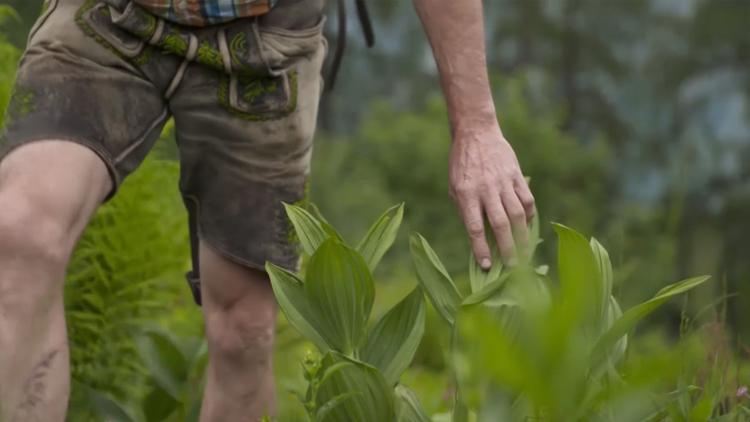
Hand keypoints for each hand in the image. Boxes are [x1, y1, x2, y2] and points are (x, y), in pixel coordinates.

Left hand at [449, 122, 534, 268]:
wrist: (476, 133)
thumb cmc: (461, 165)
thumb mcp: (455, 188)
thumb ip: (467, 211)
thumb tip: (479, 238)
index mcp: (466, 194)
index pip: (474, 227)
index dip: (480, 248)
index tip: (486, 266)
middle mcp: (486, 189)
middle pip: (500, 224)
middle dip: (507, 248)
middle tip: (512, 266)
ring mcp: (503, 181)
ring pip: (517, 213)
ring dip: (522, 236)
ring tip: (525, 253)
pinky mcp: (516, 175)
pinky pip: (526, 199)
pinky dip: (529, 215)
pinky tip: (528, 226)